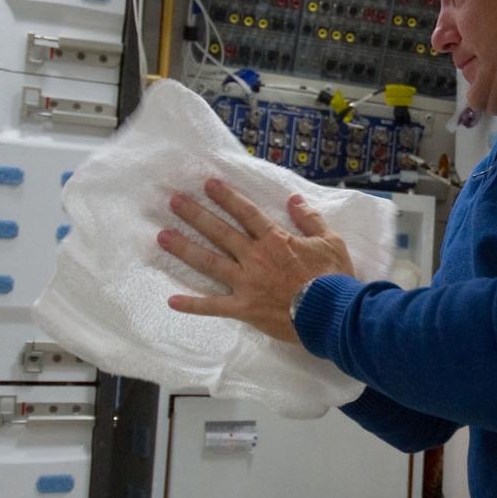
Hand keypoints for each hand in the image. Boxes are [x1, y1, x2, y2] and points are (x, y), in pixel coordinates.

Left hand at [158, 178, 354, 343]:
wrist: (333, 314)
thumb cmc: (334, 278)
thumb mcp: (331, 241)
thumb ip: (310, 219)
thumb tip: (293, 199)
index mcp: (275, 240)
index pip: (246, 212)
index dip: (227, 196)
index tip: (208, 183)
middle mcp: (255, 257)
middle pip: (220, 232)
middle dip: (196, 214)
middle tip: (174, 201)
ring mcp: (247, 283)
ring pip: (210, 262)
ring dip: (185, 248)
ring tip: (162, 236)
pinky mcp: (244, 308)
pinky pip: (214, 306)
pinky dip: (192, 305)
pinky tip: (171, 301)